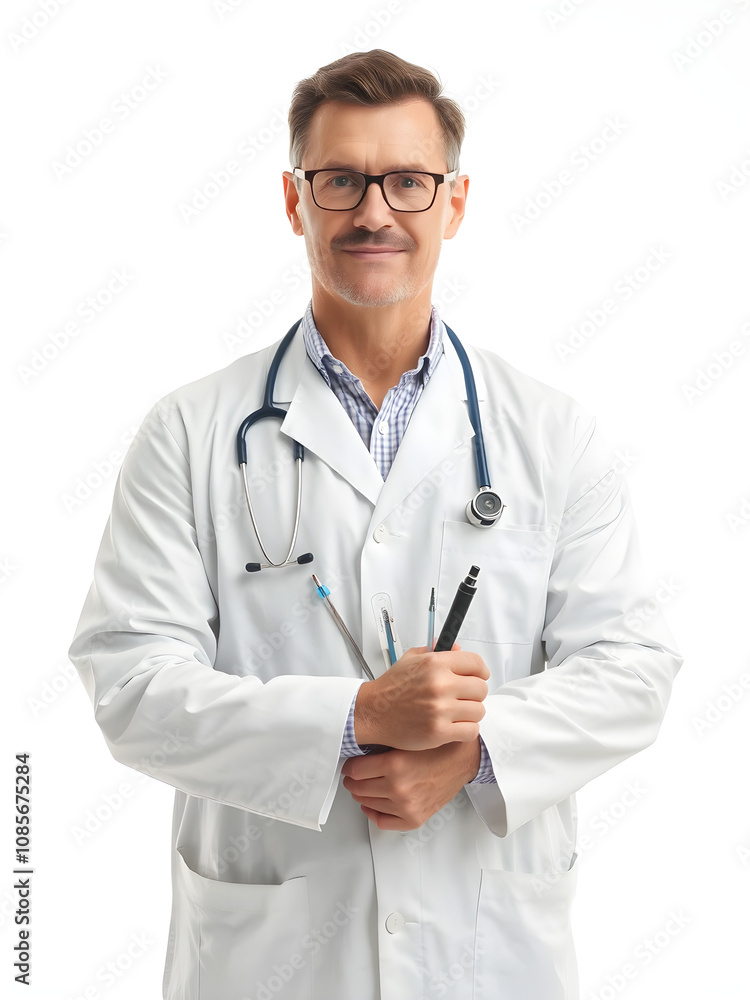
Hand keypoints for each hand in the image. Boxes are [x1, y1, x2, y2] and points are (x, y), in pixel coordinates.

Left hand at [341, 739, 480, 830]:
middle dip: (352, 781)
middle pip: (358, 788)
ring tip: (362, 786)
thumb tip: (357, 751)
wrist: (462, 759)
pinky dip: (373, 813)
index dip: (349, 766)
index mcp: (394, 765)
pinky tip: (371, 804)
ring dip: (361, 795)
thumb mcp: (406, 739)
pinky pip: (382, 821)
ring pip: (367, 803)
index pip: (354, 771)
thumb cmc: (437, 746)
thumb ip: (382, 747)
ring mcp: (406, 806)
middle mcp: (398, 788)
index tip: (349, 764)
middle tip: (353, 776)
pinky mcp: (414, 818)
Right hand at [354, 645, 488, 750]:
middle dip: (474, 694)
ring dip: (470, 713)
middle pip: (481, 689)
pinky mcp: (439, 732)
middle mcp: (440, 684)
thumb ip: (435, 652)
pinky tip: (454, 726)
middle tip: (463, 698)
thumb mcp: (410, 659)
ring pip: (478, 711)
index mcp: (435, 664)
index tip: (477, 677)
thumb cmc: (392, 688)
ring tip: (456, 713)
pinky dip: (466, 730)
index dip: (480, 672)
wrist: (373, 713)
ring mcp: (440, 710)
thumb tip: (458, 649)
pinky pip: (471, 730)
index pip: (476, 664)